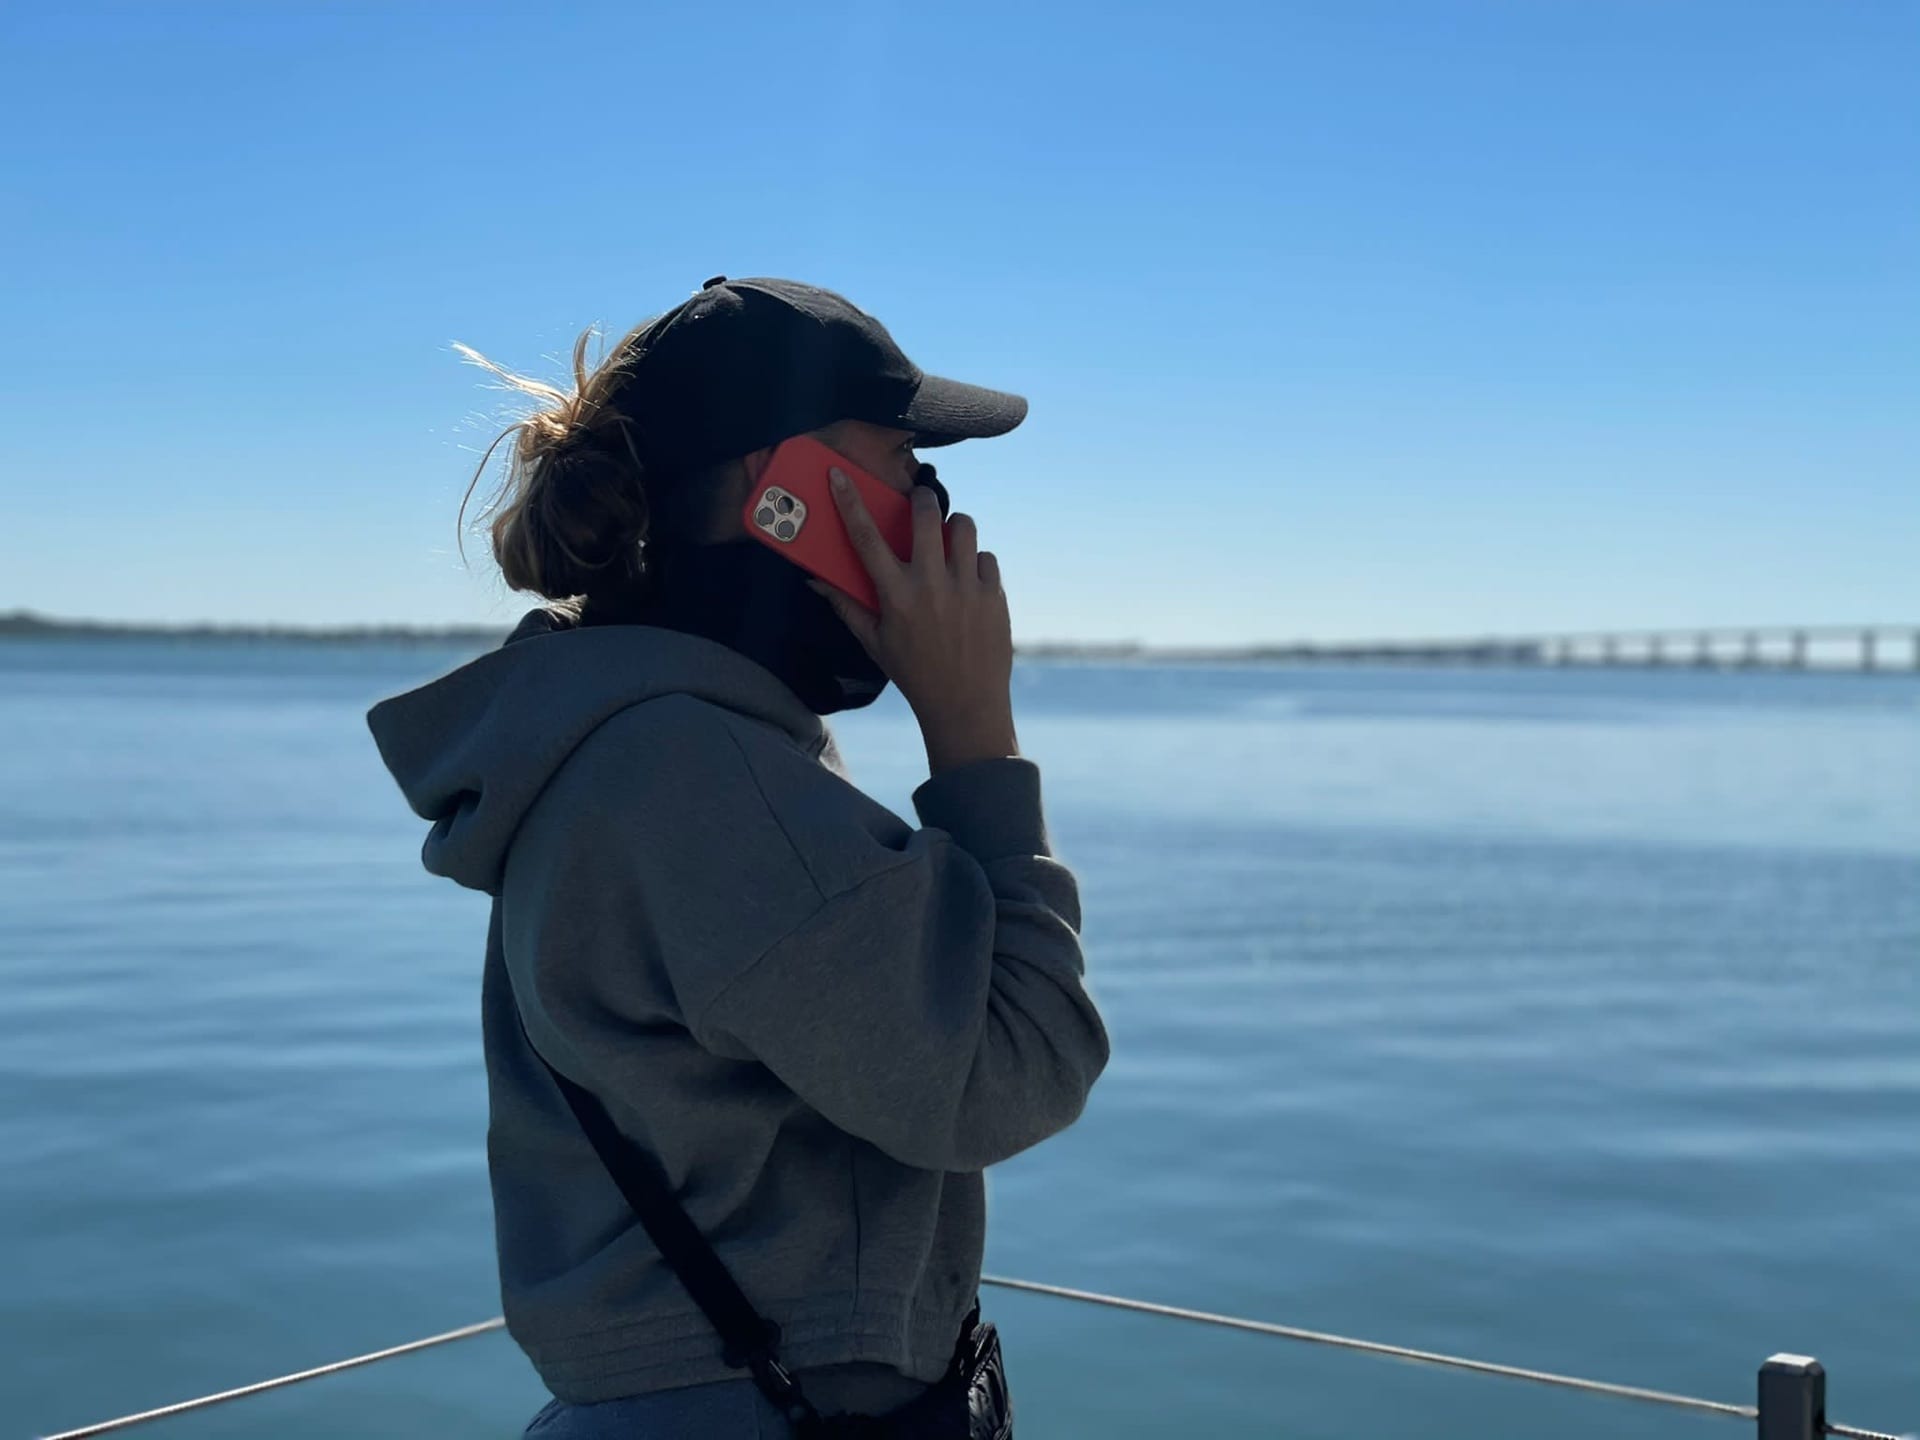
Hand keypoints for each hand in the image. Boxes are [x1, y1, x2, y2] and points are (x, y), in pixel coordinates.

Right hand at [808, 473, 1017, 768]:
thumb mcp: (874, 642)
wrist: (965, 705)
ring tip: (948, 542)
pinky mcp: (994, 595)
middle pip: (927, 514)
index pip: (866, 538)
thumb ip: (846, 606)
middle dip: (923, 499)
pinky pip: (986, 557)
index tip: (840, 475)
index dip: (850, 502)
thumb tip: (815, 580)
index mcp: (896, 596)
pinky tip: (969, 580)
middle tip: (920, 503)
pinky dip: (976, 562)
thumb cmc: (914, 673)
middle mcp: (932, 585)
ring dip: (953, 527)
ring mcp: (967, 588)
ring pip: (964, 527)